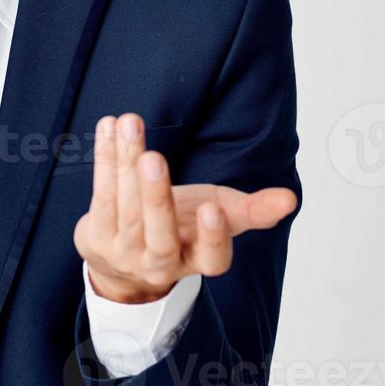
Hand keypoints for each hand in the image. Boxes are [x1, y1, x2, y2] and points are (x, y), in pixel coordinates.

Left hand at [74, 113, 296, 304]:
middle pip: (157, 232)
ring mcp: (124, 254)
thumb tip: (290, 199)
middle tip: (154, 158)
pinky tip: (109, 126)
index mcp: (197, 260)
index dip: (213, 237)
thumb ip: (253, 208)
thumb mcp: (219, 216)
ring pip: (124, 207)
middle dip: (155, 195)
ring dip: (125, 161)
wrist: (125, 258)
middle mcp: (160, 263)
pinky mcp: (95, 238)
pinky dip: (104, 157)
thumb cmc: (183, 227)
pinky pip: (101, 194)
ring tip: (130, 122)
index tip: (214, 209)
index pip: (211, 258)